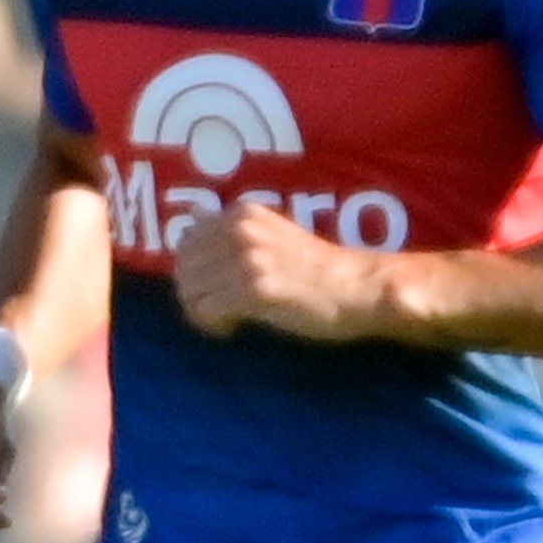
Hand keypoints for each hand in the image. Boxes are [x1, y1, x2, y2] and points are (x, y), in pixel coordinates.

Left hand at [173, 201, 390, 340]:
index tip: (215, 289)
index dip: (195, 270)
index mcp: (242, 214)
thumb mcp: (271, 235)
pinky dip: (214, 325)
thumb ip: (233, 231)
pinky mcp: (257, 290)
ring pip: (190, 290)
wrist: (358, 289)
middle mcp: (241, 230)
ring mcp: (249, 259)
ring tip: (227, 320)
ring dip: (201, 312)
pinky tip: (234, 329)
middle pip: (184, 268)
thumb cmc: (315, 271)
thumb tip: (191, 223)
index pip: (187, 240)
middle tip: (219, 311)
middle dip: (194, 294)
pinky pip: (208, 310)